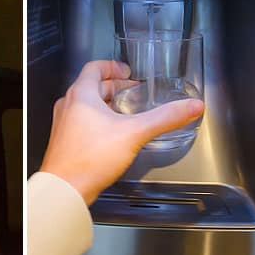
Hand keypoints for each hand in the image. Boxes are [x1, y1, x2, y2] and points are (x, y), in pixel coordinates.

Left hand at [40, 60, 204, 204]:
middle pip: (91, 86)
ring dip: (106, 103)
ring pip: (86, 105)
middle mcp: (69, 105)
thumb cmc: (89, 158)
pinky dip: (98, 120)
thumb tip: (189, 107)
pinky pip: (82, 122)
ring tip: (125, 111)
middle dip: (114, 87)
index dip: (113, 66)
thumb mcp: (134, 133)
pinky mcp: (66, 141)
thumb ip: (164, 118)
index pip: (94, 67)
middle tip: (131, 91)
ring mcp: (64, 124)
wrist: (64, 188)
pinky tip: (113, 134)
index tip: (127, 71)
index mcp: (81, 95)